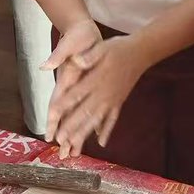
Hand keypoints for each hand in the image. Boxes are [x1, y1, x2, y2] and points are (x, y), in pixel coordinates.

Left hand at [42, 25, 146, 159]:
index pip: (76, 94)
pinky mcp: (119, 102)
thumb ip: (89, 55)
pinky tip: (101, 143)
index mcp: (96, 79)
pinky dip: (107, 131)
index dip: (64, 105)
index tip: (52, 116)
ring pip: (97, 120)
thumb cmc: (118, 48)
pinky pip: (112, 120)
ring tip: (74, 145)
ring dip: (85, 133)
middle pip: (85, 112)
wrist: (141, 53)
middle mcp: (103, 93)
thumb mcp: (102, 47)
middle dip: (71, 126)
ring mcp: (112, 100)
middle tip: (60, 139)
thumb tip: (76, 60)